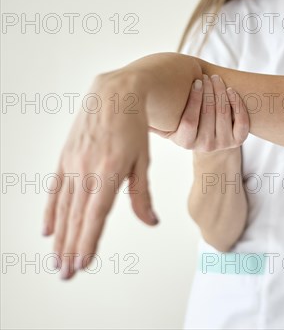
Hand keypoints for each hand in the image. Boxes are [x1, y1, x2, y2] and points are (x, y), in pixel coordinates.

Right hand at [42, 73, 157, 279]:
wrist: (114, 94)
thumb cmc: (134, 128)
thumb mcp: (143, 160)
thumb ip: (142, 194)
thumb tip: (151, 223)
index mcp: (108, 172)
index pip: (96, 215)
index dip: (88, 242)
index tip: (82, 264)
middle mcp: (86, 171)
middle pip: (76, 218)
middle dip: (71, 249)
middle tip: (66, 275)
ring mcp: (72, 164)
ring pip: (64, 208)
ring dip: (60, 237)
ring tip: (57, 261)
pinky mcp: (64, 158)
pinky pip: (55, 190)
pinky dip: (51, 212)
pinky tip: (47, 231)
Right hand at [150, 74, 248, 151]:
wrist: (207, 135)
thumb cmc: (181, 120)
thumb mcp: (165, 120)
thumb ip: (151, 113)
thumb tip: (130, 100)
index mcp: (184, 141)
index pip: (190, 121)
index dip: (194, 100)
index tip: (195, 81)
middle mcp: (204, 146)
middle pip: (209, 114)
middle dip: (208, 91)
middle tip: (206, 75)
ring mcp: (222, 144)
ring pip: (225, 114)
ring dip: (221, 91)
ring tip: (216, 78)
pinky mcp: (238, 140)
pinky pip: (242, 121)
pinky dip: (238, 104)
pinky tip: (230, 90)